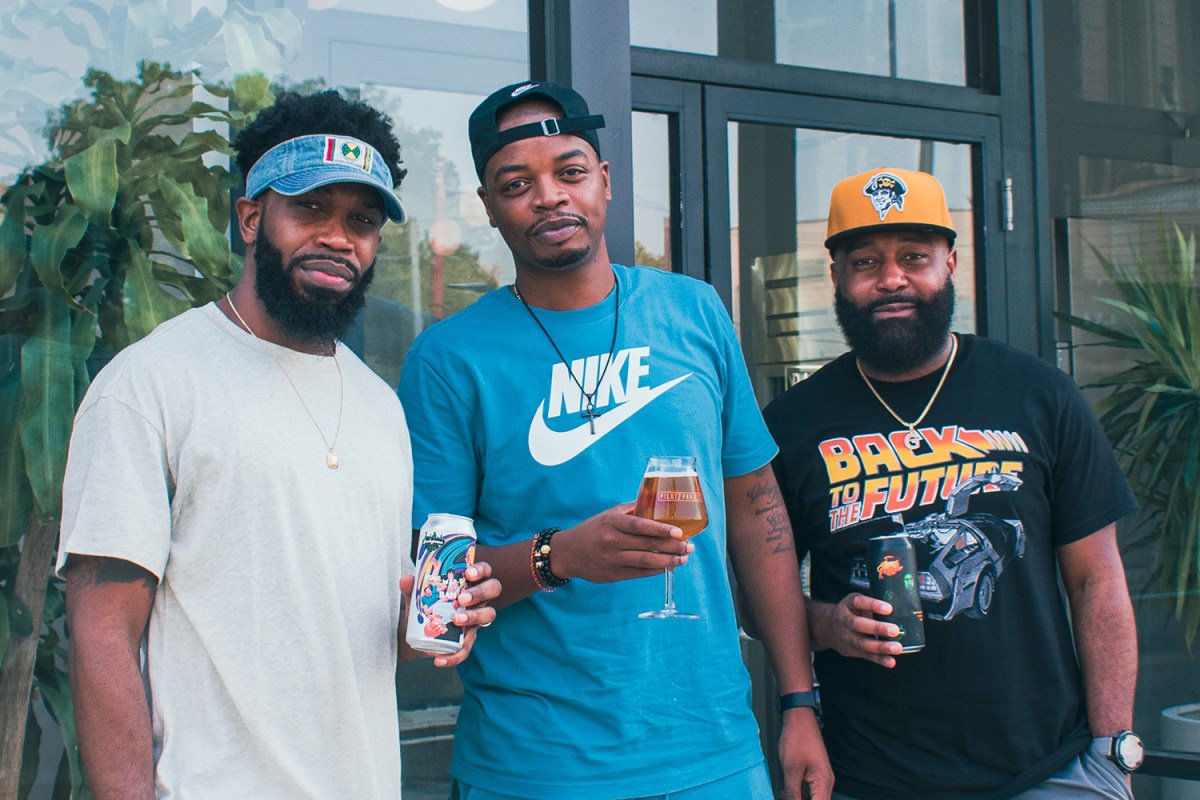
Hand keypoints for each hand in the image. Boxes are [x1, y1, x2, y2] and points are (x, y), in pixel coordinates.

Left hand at [400, 563, 500, 667]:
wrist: (419, 632)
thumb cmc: (426, 605)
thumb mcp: (417, 596)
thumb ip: (412, 588)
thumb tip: (406, 580)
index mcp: (470, 582)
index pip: (484, 570)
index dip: (480, 569)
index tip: (468, 573)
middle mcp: (478, 599)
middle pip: (493, 589)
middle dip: (480, 592)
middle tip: (462, 598)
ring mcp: (476, 619)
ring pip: (488, 615)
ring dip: (474, 616)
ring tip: (456, 619)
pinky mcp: (467, 640)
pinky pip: (467, 649)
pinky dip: (454, 656)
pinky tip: (439, 659)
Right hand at [549, 503, 693, 583]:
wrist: (569, 553)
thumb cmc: (592, 530)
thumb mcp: (608, 514)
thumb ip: (631, 509)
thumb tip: (657, 503)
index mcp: (612, 523)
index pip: (640, 526)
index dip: (661, 530)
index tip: (679, 532)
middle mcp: (613, 541)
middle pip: (648, 545)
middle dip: (673, 546)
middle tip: (689, 546)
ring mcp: (614, 560)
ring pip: (647, 562)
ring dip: (669, 561)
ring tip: (684, 558)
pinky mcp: (615, 574)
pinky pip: (641, 573)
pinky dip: (657, 570)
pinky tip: (668, 566)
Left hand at [779, 709, 832, 799]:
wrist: (800, 718)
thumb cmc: (797, 737)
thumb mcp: (791, 769)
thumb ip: (792, 793)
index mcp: (823, 782)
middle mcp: (826, 782)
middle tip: (786, 797)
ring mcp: (822, 778)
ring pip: (814, 798)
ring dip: (798, 798)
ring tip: (785, 794)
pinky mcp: (816, 774)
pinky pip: (810, 791)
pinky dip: (799, 794)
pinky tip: (787, 792)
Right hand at [810, 593, 902, 667]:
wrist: (828, 627)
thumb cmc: (851, 612)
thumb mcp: (857, 603)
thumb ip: (873, 605)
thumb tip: (902, 607)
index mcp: (848, 604)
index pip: (859, 602)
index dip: (873, 605)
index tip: (889, 608)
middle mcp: (845, 620)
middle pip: (858, 625)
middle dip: (877, 628)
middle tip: (895, 630)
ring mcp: (847, 637)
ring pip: (862, 643)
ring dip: (880, 647)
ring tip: (897, 648)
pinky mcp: (851, 650)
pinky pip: (866, 656)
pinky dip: (879, 659)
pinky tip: (891, 661)